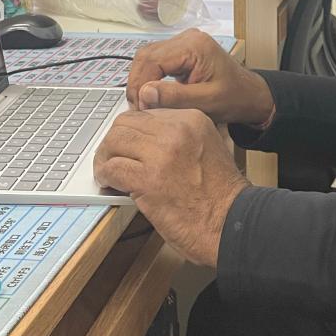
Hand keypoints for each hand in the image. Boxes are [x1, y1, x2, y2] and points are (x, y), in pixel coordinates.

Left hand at [93, 109, 248, 266]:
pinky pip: (112, 168)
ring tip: (108, 171)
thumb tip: (145, 140)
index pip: (145, 114)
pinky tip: (109, 183)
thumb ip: (179, 136)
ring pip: (114, 142)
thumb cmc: (220, 193)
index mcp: (191, 119)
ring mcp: (161, 153)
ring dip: (106, 157)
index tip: (126, 145)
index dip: (131, 131)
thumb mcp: (207, 146)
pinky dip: (105, 176)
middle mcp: (176, 130)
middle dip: (114, 142)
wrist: (230, 221)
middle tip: (111, 157)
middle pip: (126, 123)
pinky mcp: (148, 179)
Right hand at [126, 29, 274, 127]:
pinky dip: (149, 78)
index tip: (141, 107)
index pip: (153, 60)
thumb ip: (175, 97)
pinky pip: (155, 61)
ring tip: (143, 105)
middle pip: (146, 56)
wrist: (248, 95)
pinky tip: (151, 97)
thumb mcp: (206, 102)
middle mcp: (187, 38)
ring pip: (147, 58)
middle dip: (138, 83)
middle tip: (138, 108)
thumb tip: (145, 92)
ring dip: (141, 81)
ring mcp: (183, 43)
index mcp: (195, 46)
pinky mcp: (181, 51)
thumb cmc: (234, 98)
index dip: (141, 84)